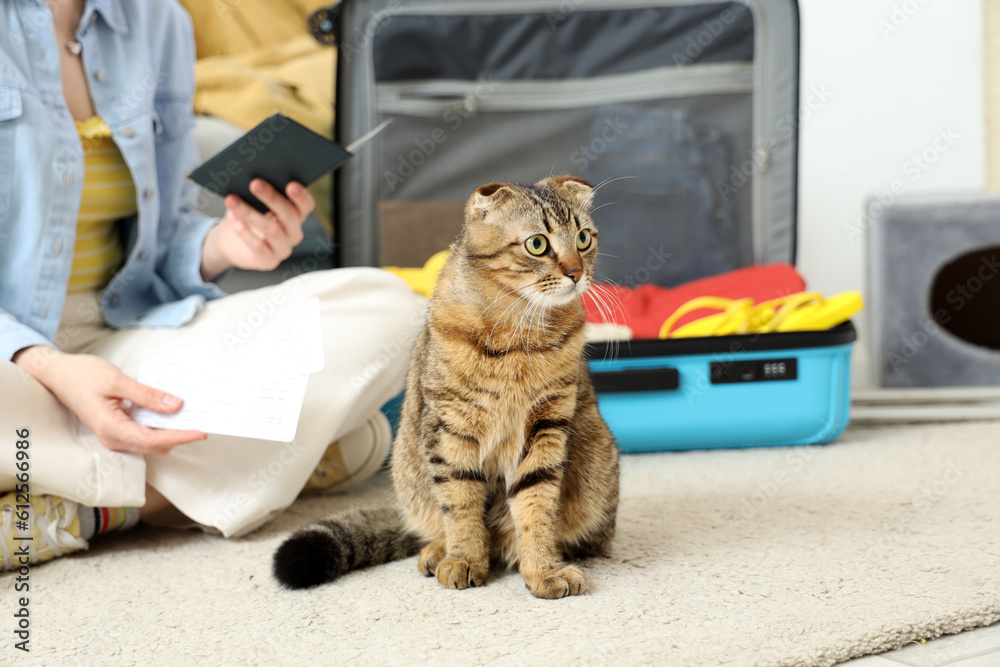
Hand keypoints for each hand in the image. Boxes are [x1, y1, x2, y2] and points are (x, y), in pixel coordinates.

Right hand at [14, 347, 205, 454]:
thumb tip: (176, 406)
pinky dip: (160, 426)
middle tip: (205, 423)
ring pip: (150, 441)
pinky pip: (143, 432)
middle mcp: (114, 438)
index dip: (180, 437)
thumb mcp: (117, 381)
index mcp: (112, 429)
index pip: (154, 441)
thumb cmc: (83, 375)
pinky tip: (173, 413)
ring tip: (194, 418)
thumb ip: (147, 395)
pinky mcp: (118, 428)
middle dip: (180, 436)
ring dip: (171, 432)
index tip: (201, 431)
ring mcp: (115, 435)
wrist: (58, 374)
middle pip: (155, 445)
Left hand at [200, 179, 315, 279]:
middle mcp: (294, 233)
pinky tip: (233, 218)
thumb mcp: (252, 201)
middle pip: (290, 215)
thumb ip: (259, 191)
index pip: (306, 205)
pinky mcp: (269, 261)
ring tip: (232, 200)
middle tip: (254, 184)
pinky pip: (258, 246)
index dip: (301, 196)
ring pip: (272, 230)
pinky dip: (244, 231)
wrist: (230, 242)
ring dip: (250, 213)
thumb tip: (253, 177)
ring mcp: (283, 249)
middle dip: (272, 198)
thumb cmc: (245, 215)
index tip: (290, 184)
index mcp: (296, 215)